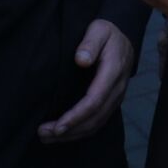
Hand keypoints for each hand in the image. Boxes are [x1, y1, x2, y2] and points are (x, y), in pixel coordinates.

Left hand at [38, 19, 133, 142]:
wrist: (124, 37)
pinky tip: (63, 134)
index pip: (94, 101)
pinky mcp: (111, 102)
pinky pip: (97, 122)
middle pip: (94, 118)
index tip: (58, 126)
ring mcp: (115, 98)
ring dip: (72, 135)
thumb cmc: (107, 33)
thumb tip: (81, 60)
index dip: (76, 116)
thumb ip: (90, 42)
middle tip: (44, 134)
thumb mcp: (99, 29)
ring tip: (47, 137)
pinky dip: (80, 132)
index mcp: (113, 72)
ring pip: (96, 124)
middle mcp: (116, 90)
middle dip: (69, 130)